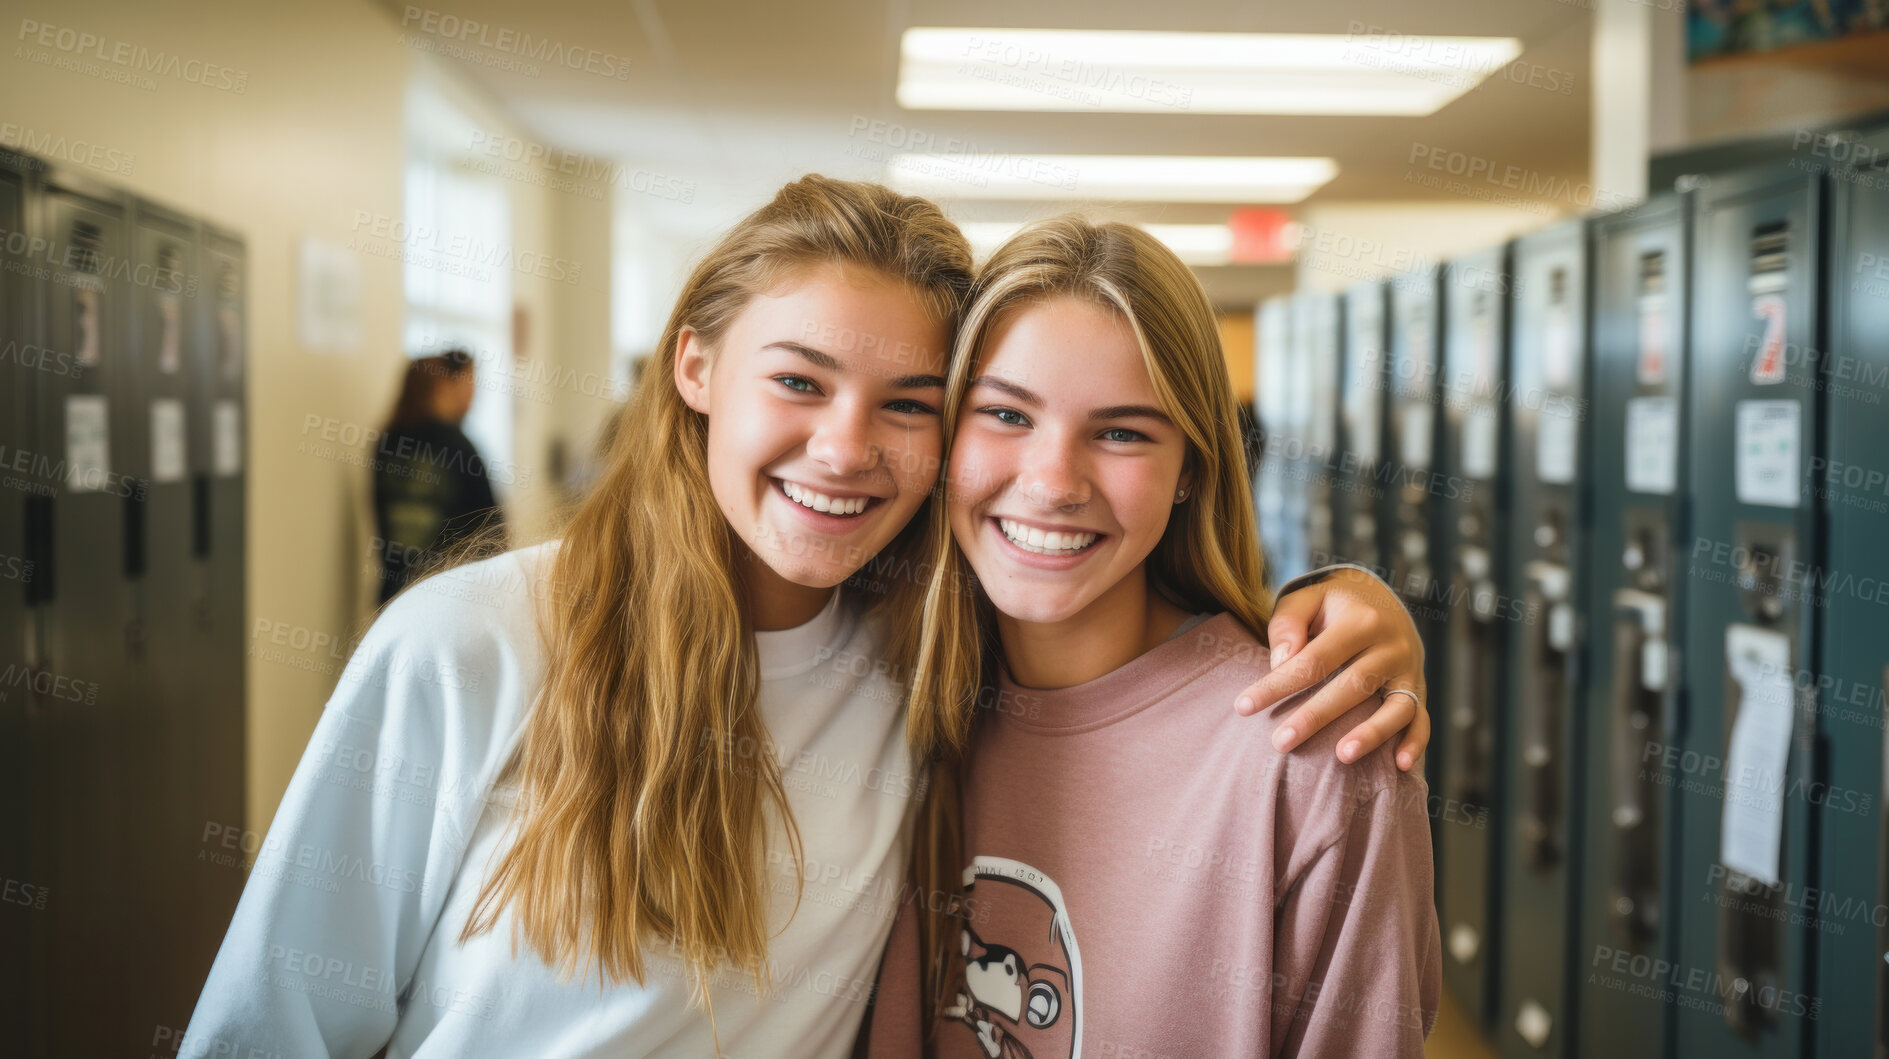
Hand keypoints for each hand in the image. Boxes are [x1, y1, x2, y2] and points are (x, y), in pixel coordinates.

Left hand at [1233, 567, 1429, 770]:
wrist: (1380, 598)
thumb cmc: (1330, 605)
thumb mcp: (1306, 598)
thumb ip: (1288, 623)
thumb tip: (1282, 662)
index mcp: (1360, 620)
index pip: (1313, 659)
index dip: (1277, 685)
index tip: (1244, 707)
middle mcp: (1390, 645)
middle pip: (1352, 686)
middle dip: (1315, 716)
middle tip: (1280, 743)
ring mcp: (1408, 669)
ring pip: (1396, 706)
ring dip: (1372, 733)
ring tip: (1342, 757)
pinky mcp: (1418, 687)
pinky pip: (1422, 718)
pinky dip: (1416, 741)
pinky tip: (1400, 765)